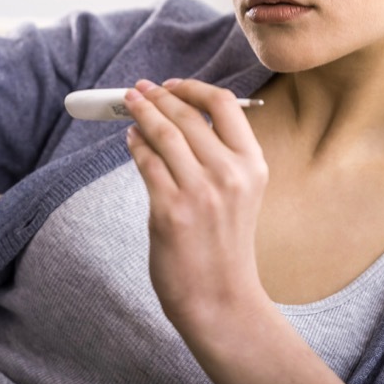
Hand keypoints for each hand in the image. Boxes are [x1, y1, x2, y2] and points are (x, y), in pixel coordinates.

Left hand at [123, 78, 269, 331]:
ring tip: (130, 105)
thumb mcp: (240, 193)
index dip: (192, 88)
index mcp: (253, 165)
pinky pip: (147, 163)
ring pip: (164, 134)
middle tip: (140, 89)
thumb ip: (219, 156)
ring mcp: (200, 192)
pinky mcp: (170, 210)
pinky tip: (131, 139)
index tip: (171, 85)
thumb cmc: (225, 245)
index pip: (224, 105)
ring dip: (142, 113)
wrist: (220, 298)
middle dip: (158, 97)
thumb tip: (178, 116)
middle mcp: (230, 174)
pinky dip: (135, 145)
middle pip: (187, 116)